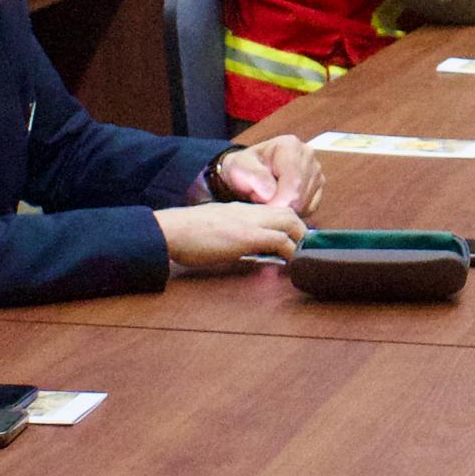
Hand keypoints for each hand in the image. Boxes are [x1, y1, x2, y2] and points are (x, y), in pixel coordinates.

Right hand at [159, 201, 305, 270]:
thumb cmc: (185, 234)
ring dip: (300, 240)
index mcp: (241, 210)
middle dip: (301, 232)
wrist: (171, 230)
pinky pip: (280, 241)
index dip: (288, 227)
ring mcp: (250, 222)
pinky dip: (290, 252)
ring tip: (301, 258)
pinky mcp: (247, 236)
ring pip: (290, 222)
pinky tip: (290, 265)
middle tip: (303, 252)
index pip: (275, 212)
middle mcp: (249, 212)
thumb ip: (233, 237)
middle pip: (289, 214)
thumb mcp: (215, 230)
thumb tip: (247, 252)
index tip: (293, 243)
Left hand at [211, 137, 322, 218]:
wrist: (248, 173)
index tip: (262, 206)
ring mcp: (316, 171)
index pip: (294, 182)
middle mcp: (308, 155)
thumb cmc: (244, 168)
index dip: (278, 201)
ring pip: (307, 203)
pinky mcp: (318, 186)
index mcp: (290, 146)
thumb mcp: (240, 167)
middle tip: (262, 202)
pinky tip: (280, 203)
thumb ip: (254, 176)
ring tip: (269, 200)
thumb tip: (271, 192)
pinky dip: (294, 211)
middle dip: (281, 205)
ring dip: (287, 209)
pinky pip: (310, 208)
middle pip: (301, 195)